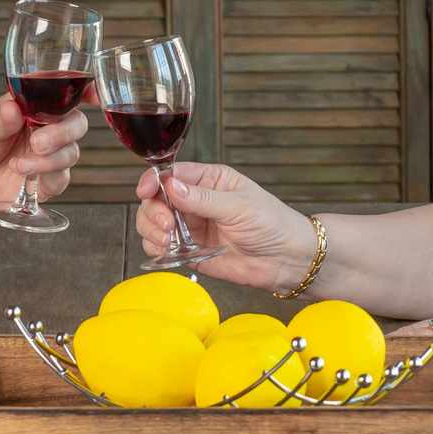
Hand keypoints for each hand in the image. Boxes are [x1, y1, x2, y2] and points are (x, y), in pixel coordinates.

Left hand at [0, 93, 86, 212]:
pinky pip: (61, 178)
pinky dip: (47, 175)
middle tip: (38, 142)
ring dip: (50, 158)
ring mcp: (48, 155)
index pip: (63, 94)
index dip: (84, 91)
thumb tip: (13, 109)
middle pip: (76, 124)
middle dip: (62, 133)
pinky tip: (24, 174)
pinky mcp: (45, 181)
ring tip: (21, 164)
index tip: (93, 95)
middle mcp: (45, 129)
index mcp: (32, 107)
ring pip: (71, 152)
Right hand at [133, 161, 315, 290]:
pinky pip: (162, 246)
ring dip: (151, 230)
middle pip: (156, 199)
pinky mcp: (190, 250)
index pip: (171, 174)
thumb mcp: (238, 206)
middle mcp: (195, 201)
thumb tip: (170, 187)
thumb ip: (202, 198)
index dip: (154, 181)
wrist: (286, 260)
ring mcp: (191, 226)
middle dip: (153, 211)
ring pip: (153, 222)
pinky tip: (166, 250)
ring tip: (166, 240)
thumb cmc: (272, 224)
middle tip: (166, 225)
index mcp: (209, 180)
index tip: (146, 191)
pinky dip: (156, 248)